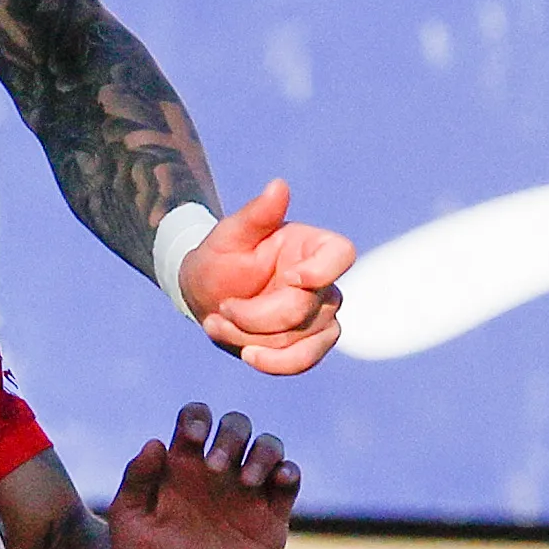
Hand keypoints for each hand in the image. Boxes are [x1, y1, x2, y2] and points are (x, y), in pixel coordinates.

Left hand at [107, 406, 297, 548]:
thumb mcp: (128, 522)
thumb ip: (135, 480)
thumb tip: (155, 442)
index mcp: (182, 467)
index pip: (195, 420)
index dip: (197, 417)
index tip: (191, 437)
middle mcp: (217, 474)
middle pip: (237, 427)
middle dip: (232, 434)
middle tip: (216, 467)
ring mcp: (247, 494)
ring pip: (269, 447)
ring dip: (264, 451)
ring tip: (246, 481)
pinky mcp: (270, 520)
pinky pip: (290, 483)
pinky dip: (290, 473)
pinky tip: (278, 481)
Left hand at [177, 179, 351, 374]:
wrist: (205, 295)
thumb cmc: (220, 258)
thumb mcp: (229, 235)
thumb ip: (256, 214)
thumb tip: (278, 186)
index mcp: (312, 247)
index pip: (342, 254)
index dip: (321, 271)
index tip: (290, 277)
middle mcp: (323, 282)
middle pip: (308, 308)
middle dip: (257, 315)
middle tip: (221, 307)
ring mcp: (320, 316)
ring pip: (302, 339)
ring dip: (254, 338)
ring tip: (220, 323)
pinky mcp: (309, 345)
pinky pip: (303, 361)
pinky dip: (271, 362)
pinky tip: (246, 353)